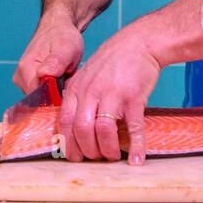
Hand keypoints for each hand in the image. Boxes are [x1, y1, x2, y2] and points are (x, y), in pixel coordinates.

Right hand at [13, 12, 83, 94]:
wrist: (57, 28)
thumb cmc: (62, 37)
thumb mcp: (66, 48)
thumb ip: (56, 63)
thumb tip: (44, 76)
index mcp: (26, 69)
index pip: (38, 99)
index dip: (55, 99)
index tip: (66, 89)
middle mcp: (20, 77)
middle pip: (39, 101)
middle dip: (56, 95)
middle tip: (67, 78)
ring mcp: (22, 80)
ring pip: (41, 99)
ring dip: (55, 92)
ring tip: (63, 76)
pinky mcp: (27, 82)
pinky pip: (41, 94)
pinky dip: (52, 90)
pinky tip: (59, 78)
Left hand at [58, 23, 161, 165]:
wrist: (138, 43)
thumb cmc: (113, 62)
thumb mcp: (86, 75)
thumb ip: (78, 97)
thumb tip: (72, 124)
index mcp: (76, 89)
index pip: (64, 122)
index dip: (68, 144)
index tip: (74, 157)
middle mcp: (91, 92)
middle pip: (82, 130)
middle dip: (88, 151)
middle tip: (96, 158)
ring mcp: (112, 95)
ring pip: (103, 131)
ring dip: (108, 150)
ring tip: (113, 156)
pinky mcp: (133, 98)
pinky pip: (133, 127)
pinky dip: (136, 146)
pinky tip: (137, 159)